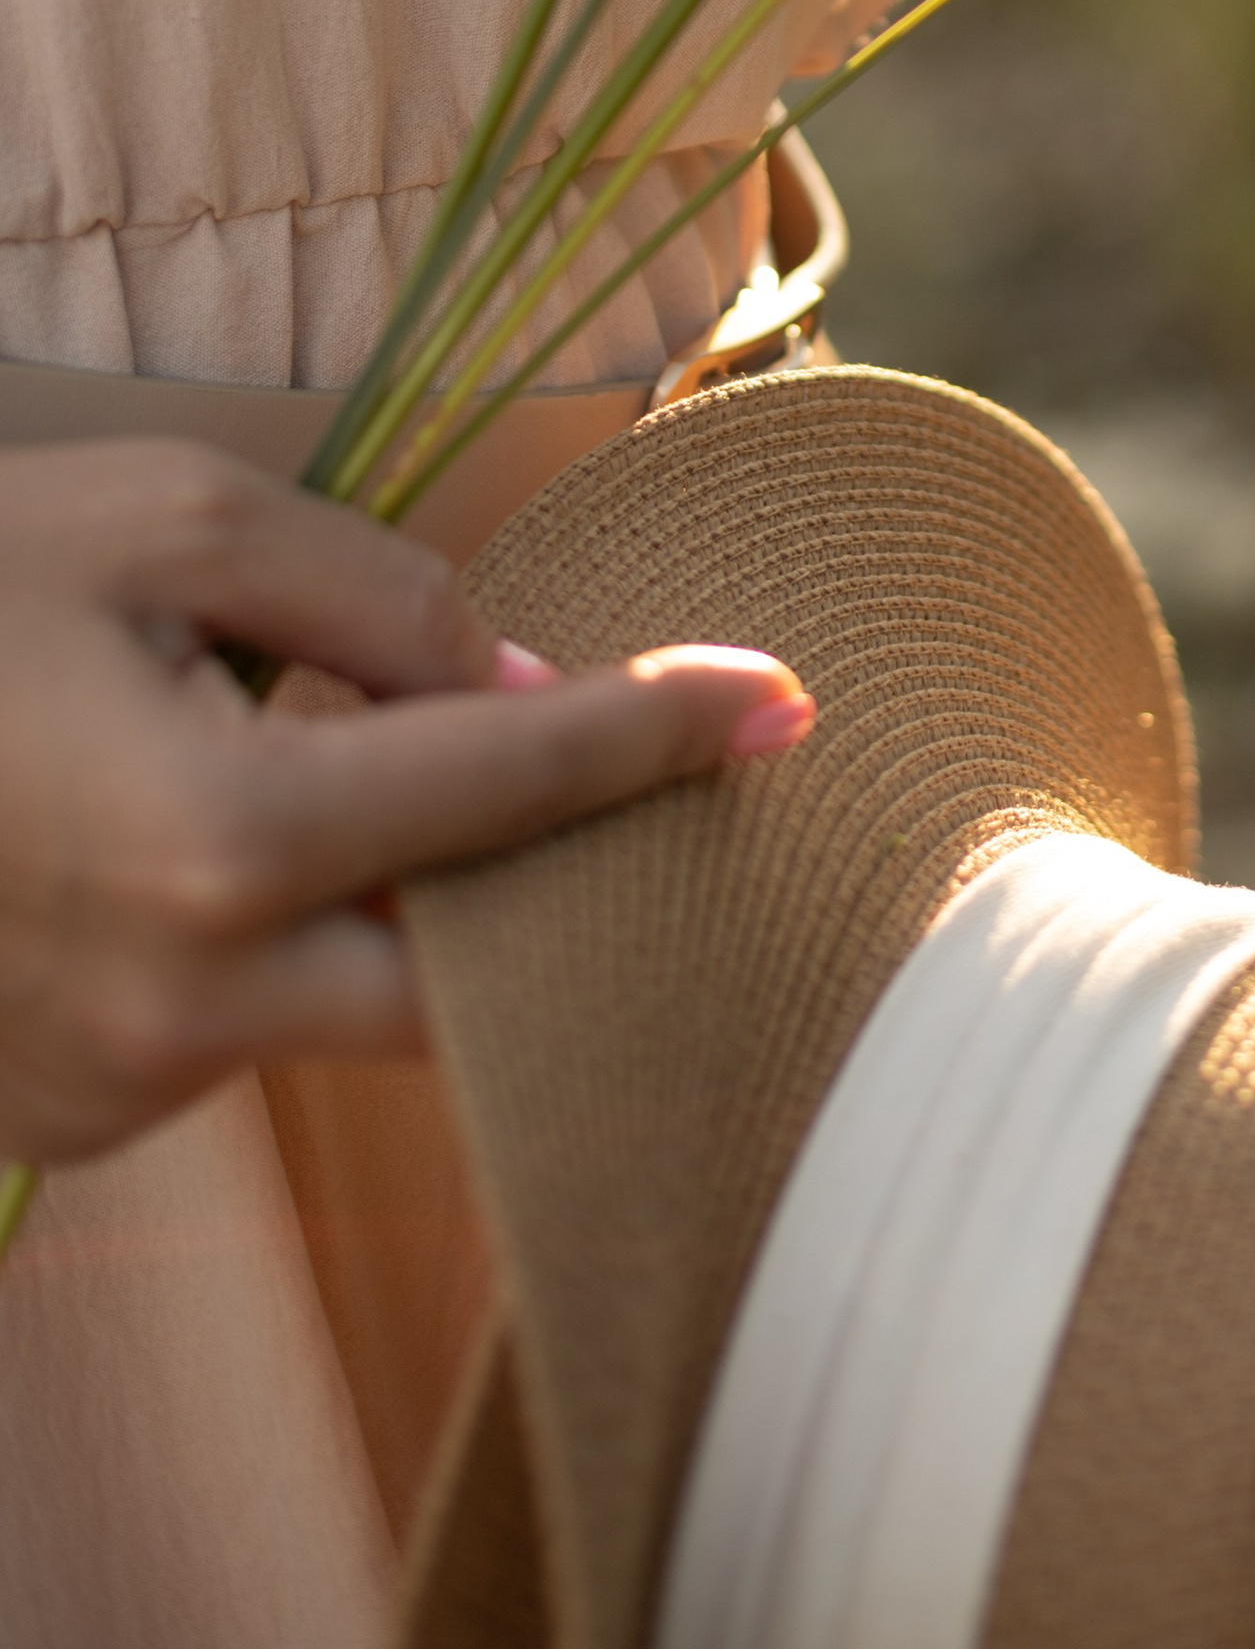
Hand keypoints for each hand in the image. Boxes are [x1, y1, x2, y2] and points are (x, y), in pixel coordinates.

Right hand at [0, 438, 811, 1166]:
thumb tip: (514, 681)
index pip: (510, 788)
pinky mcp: (66, 1126)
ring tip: (317, 760)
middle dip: (554, 886)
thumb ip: (370, 599)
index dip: (660, 731)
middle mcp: (182, 1010)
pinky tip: (195, 841)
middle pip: (469, 980)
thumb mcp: (162, 524)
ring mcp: (115, 1094)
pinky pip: (238, 1031)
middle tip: (644, 774)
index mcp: (219, 847)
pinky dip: (268, 941)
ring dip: (385, 897)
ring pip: (346, 1002)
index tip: (786, 702)